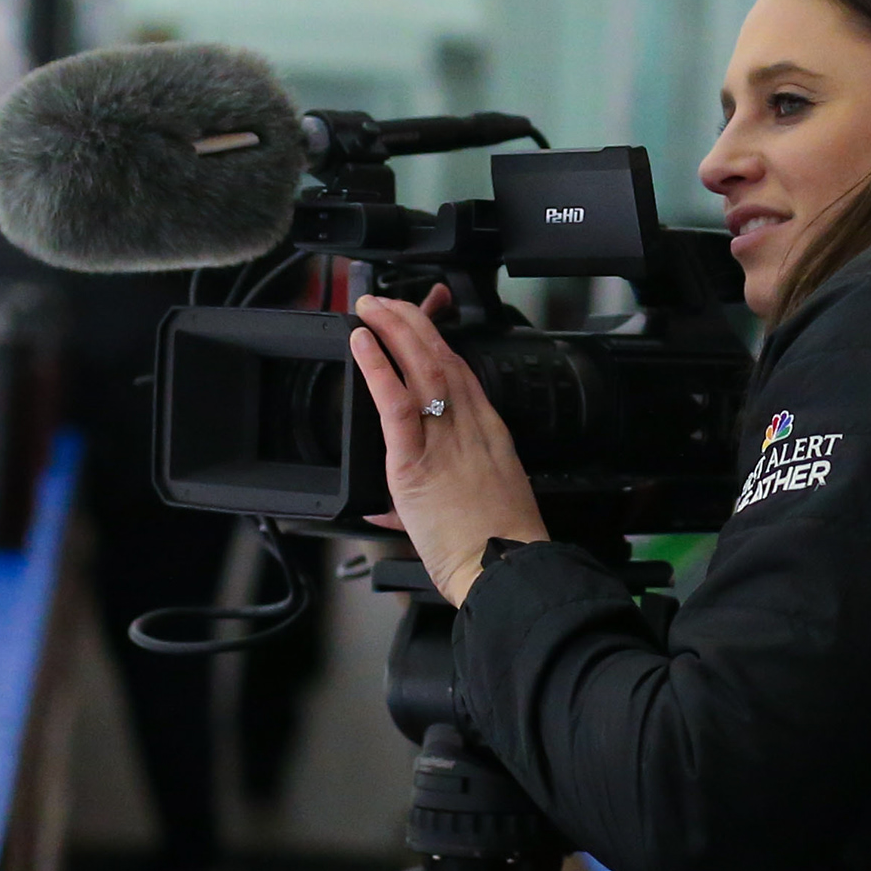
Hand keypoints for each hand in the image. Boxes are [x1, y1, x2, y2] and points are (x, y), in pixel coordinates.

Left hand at [349, 287, 545, 605]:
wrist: (506, 569)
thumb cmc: (495, 550)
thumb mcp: (468, 514)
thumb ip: (418, 507)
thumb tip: (384, 512)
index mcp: (488, 436)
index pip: (461, 373)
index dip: (439, 340)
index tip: (423, 320)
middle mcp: (471, 427)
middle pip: (442, 357)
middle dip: (414, 322)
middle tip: (389, 302)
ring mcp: (446, 439)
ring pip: (420, 367)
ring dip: (395, 330)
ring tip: (372, 308)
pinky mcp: (417, 460)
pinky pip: (395, 402)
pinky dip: (377, 367)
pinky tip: (363, 343)